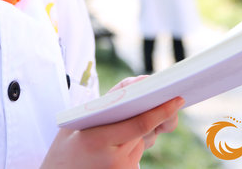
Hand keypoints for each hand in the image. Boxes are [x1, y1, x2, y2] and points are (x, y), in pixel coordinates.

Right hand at [40, 96, 183, 168]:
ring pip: (142, 141)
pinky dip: (132, 146)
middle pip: (145, 130)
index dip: (162, 110)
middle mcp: (113, 158)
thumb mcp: (74, 124)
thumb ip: (104, 103)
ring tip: (115, 132)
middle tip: (169, 100)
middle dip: (156, 115)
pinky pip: (136, 155)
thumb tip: (137, 83)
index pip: (140, 123)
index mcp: (97, 139)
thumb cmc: (63, 152)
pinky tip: (113, 149)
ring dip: (140, 132)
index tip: (177, 99)